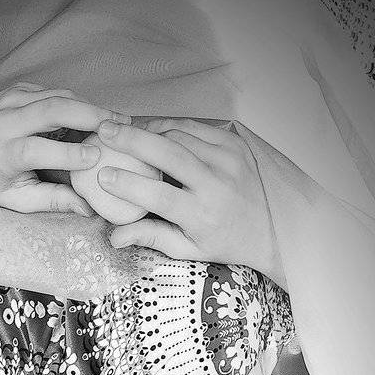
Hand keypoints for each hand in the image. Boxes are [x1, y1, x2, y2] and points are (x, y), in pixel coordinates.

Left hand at [0, 84, 131, 216]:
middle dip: (90, 115)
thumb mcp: (13, 199)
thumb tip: (88, 209)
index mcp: (2, 153)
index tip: (96, 158)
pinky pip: (53, 92)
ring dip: (89, 105)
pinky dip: (75, 101)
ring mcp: (10, 100)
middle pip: (52, 109)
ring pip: (57, 95)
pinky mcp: (17, 90)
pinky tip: (94, 115)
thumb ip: (51, 201)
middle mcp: (4, 121)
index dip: (68, 154)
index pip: (37, 149)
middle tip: (121, 125)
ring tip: (116, 120)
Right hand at [94, 117, 284, 284]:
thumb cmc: (224, 241)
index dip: (129, 184)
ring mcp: (228, 159)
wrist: (270, 228)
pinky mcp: (233, 143)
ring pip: (180, 134)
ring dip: (149, 130)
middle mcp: (217, 183)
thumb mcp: (188, 249)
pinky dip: (170, 126)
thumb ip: (151, 237)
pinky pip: (194, 127)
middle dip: (133, 139)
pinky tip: (152, 130)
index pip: (159, 196)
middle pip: (169, 152)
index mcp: (203, 215)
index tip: (103, 175)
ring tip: (123, 131)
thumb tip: (114, 237)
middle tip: (104, 131)